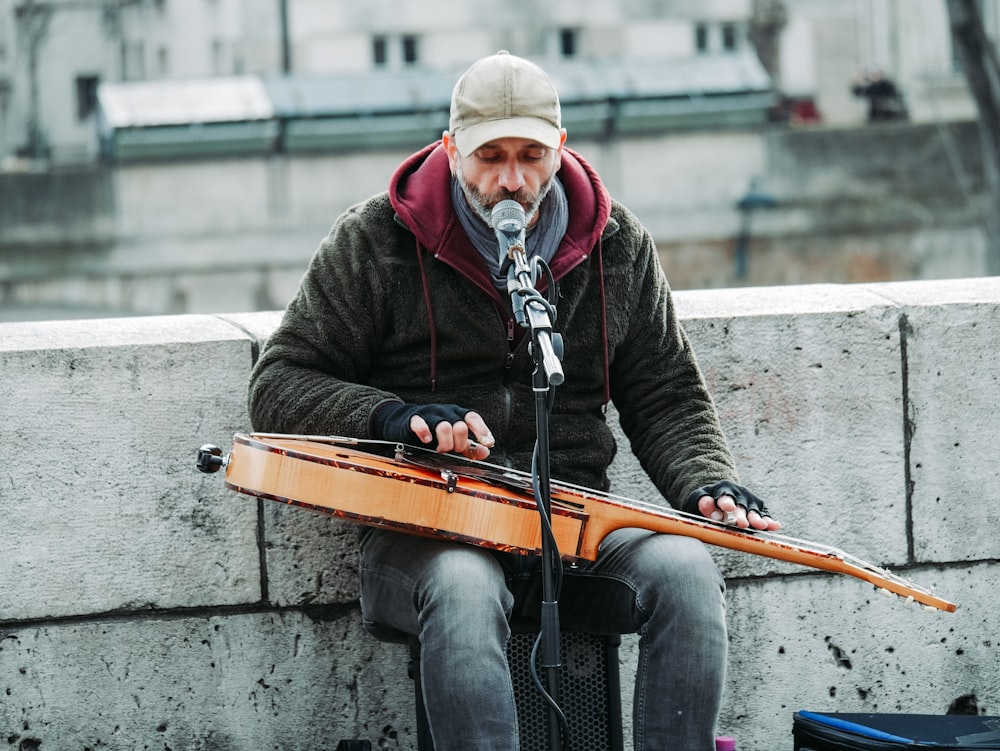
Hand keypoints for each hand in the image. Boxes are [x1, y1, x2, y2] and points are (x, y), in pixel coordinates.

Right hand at [372, 402, 494, 459]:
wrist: (406, 422)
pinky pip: (420, 424)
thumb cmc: (433, 431)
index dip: (481, 430)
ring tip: (441, 450)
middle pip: (460, 426)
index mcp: (457, 414)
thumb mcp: (454, 438)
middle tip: (454, 450)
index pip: (472, 417)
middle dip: (460, 443)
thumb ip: (469, 446)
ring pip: (443, 426)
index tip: (488, 443)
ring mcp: (430, 414)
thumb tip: (485, 452)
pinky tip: (427, 441)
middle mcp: (445, 412)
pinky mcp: (414, 419)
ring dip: (445, 443)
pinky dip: (424, 433)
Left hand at [686, 480, 781, 531]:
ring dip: (756, 519)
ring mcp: (751, 501)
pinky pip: (765, 516)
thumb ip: (702, 502)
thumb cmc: (708, 500)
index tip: (727, 507)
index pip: (725, 495)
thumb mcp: (699, 498)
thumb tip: (708, 506)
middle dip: (741, 515)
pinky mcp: (759, 510)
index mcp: (724, 488)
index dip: (726, 501)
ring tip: (760, 525)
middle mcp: (740, 493)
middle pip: (740, 506)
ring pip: (754, 511)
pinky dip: (770, 521)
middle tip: (741, 523)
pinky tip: (775, 526)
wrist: (721, 497)